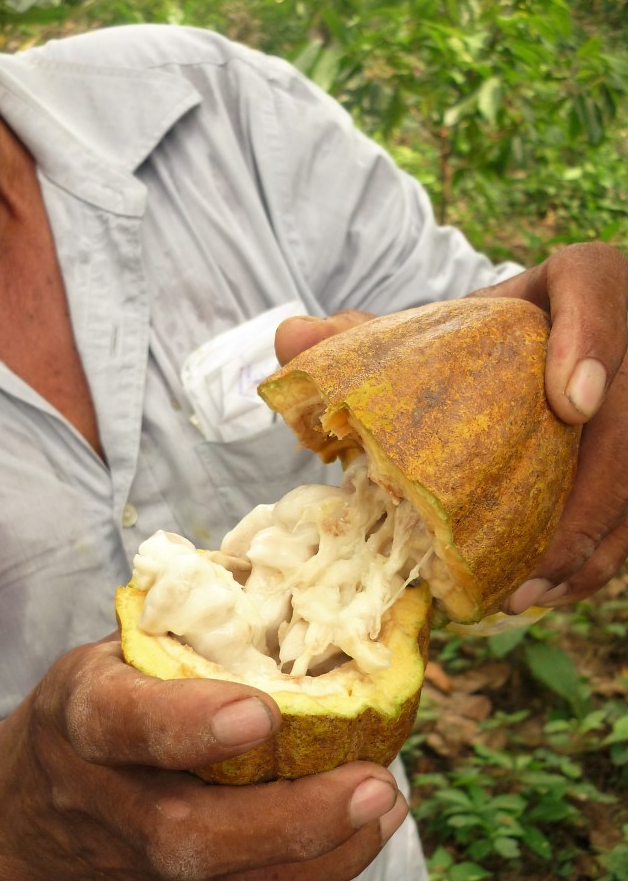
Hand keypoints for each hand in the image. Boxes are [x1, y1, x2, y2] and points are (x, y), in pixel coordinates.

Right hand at [0, 637, 407, 880]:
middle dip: (284, 816)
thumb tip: (301, 567)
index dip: (187, 724)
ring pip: (225, 879)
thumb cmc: (98, 697)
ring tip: (387, 800)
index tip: (260, 712)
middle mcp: (107, 796)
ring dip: (319, 849)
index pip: (121, 724)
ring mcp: (140, 858)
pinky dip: (322, 869)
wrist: (32, 803)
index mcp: (84, 715)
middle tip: (370, 781)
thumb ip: (191, 626)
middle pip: (183, 831)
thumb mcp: (120, 645)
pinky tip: (373, 826)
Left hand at [276, 241, 627, 608]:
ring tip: (527, 593)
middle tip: (532, 561)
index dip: (594, 338)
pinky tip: (545, 592)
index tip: (569, 403)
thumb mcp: (438, 329)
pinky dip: (595, 556)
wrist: (540, 342)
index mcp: (579, 286)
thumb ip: (369, 336)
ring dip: (592, 544)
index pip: (601, 288)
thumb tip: (287, 339)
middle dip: (593, 496)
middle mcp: (622, 340)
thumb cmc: (484, 339)